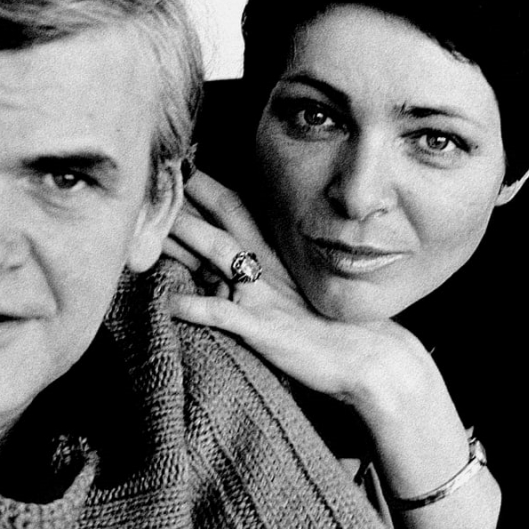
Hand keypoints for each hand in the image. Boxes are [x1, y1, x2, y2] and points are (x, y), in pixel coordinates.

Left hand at [166, 171, 474, 506]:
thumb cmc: (339, 334)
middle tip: (157, 177)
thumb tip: (237, 266)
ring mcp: (265, 298)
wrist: (374, 363)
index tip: (179, 165)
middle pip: (223, 224)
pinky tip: (167, 303)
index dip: (208, 186)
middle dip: (190, 201)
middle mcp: (269, 271)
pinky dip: (196, 308)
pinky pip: (223, 316)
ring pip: (220, 257)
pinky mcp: (265, 330)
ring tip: (154, 225)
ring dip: (187, 238)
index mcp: (277, 259)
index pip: (238, 210)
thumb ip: (270, 276)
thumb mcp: (301, 293)